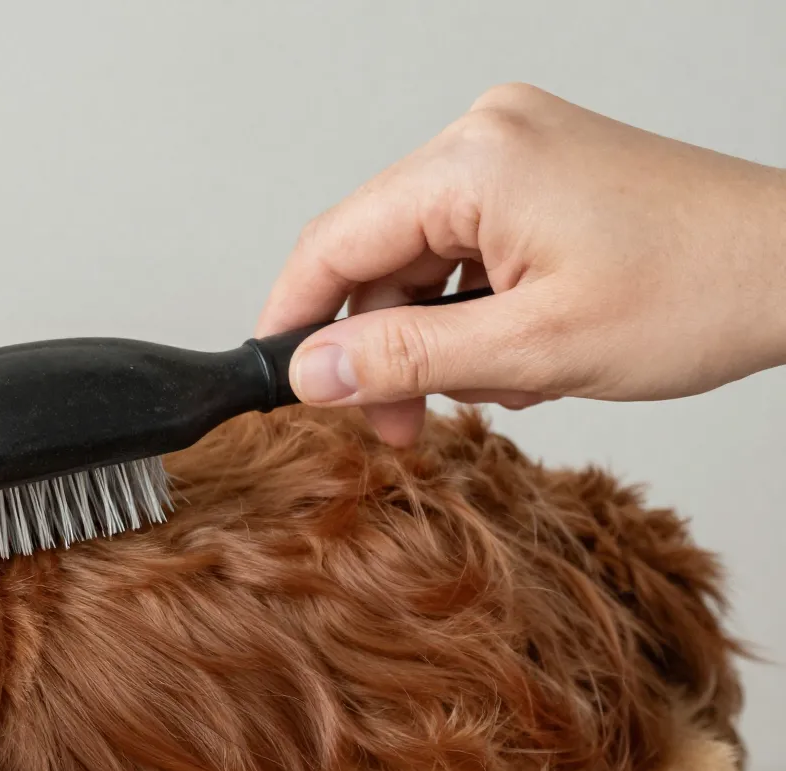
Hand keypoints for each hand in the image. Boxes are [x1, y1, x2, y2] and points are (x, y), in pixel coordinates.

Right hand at [257, 83, 785, 446]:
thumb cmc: (698, 292)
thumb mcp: (531, 351)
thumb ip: (404, 361)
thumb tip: (310, 373)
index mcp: (475, 162)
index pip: (334, 243)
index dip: (294, 321)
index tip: (278, 386)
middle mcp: (487, 138)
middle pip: (376, 255)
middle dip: (380, 349)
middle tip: (398, 427)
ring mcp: (518, 150)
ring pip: (422, 260)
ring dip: (434, 339)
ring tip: (490, 390)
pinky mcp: (544, 173)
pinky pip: (467, 248)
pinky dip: (475, 311)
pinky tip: (515, 355)